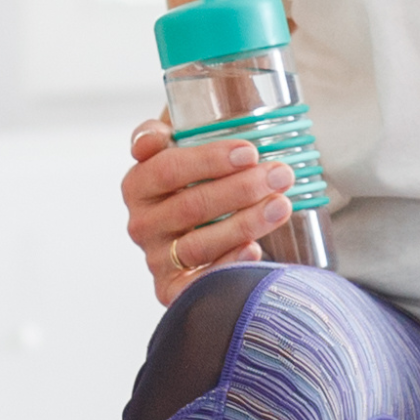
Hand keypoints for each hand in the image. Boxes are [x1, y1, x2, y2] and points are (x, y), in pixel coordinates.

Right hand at [119, 110, 291, 303]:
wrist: (202, 224)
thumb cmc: (198, 178)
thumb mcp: (182, 145)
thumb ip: (168, 130)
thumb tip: (152, 139)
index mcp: (138, 183)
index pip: (167, 169)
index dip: (208, 161)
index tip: (250, 152)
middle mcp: (140, 223)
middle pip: (190, 206)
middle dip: (242, 189)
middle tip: (281, 175)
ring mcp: (155, 258)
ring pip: (198, 244)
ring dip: (245, 224)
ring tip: (281, 206)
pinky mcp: (170, 289)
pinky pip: (196, 284)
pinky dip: (228, 266)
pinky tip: (255, 250)